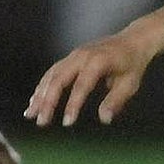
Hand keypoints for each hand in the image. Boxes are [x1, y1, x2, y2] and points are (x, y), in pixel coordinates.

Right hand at [24, 32, 152, 126]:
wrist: (133, 41)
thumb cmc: (133, 64)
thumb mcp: (130, 83)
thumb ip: (116, 101)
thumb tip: (104, 119)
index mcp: (98, 62)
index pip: (81, 86)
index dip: (73, 105)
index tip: (67, 122)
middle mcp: (82, 56)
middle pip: (59, 79)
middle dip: (47, 102)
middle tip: (41, 121)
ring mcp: (74, 55)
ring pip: (52, 75)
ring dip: (40, 95)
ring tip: (30, 113)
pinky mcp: (70, 57)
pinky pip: (53, 72)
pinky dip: (43, 86)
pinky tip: (36, 100)